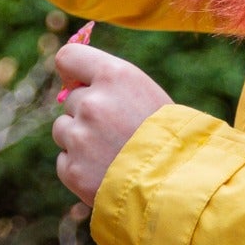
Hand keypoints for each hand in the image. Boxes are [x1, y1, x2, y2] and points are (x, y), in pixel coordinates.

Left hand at [51, 39, 172, 203]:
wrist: (181, 186)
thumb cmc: (169, 137)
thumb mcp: (146, 94)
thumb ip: (110, 85)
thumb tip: (71, 85)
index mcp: (114, 76)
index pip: (68, 58)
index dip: (71, 71)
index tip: (76, 81)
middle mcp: (92, 102)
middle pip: (70, 100)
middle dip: (87, 113)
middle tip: (118, 131)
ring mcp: (80, 137)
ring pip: (63, 129)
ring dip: (80, 140)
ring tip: (113, 153)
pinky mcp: (73, 169)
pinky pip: (64, 161)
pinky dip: (80, 168)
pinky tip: (106, 172)